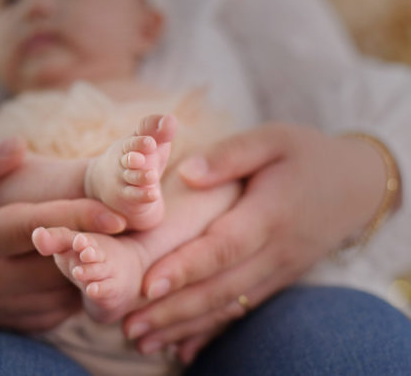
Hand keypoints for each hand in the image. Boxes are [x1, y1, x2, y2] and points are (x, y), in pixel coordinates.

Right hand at [0, 138, 125, 331]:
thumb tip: (20, 146)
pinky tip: (86, 267)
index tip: (118, 213)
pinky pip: (52, 312)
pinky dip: (74, 291)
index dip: (77, 219)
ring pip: (60, 295)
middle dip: (98, 248)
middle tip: (134, 224)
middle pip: (56, 267)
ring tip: (117, 243)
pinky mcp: (5, 321)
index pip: (32, 230)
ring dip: (91, 271)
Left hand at [123, 123, 387, 359]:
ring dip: (184, 327)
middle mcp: (274, 251)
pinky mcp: (276, 280)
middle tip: (129, 327)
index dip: (186, 267)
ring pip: (227, 306)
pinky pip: (241, 310)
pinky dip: (210, 332)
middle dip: (173, 311)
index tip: (148, 285)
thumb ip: (230, 154)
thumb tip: (186, 173)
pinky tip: (182, 348)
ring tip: (143, 341)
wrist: (358, 185)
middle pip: (220, 288)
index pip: (223, 247)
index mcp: (269, 214)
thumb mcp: (273, 139)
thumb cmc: (307, 155)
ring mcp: (278, 271)